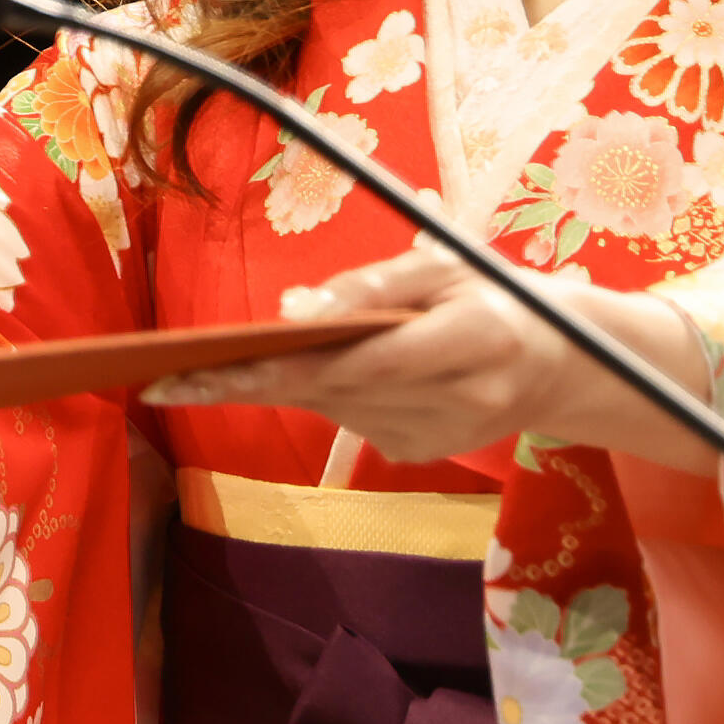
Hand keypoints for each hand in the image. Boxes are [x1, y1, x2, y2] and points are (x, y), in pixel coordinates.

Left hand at [170, 242, 723, 469]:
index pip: (352, 363)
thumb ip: (369, 289)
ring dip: (285, 383)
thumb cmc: (492, 295)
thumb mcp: (443, 267)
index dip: (273, 370)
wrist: (561, 362)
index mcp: (472, 343)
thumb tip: (292, 314)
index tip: (200, 374)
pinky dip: (330, 393)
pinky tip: (326, 371)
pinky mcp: (422, 456)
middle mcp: (459, 404)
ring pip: (333, 408)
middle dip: (247, 381)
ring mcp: (441, 440)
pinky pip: (351, 421)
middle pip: (329, 393)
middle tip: (162, 377)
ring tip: (220, 367)